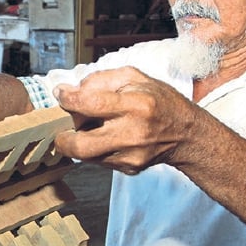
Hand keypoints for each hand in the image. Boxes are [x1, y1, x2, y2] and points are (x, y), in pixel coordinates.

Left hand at [52, 67, 195, 174]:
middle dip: (63, 138)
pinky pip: (98, 161)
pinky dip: (93, 149)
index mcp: (136, 105)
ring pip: (86, 156)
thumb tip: (70, 90)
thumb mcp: (135, 77)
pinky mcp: (129, 168)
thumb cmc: (159, 101)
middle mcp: (133, 133)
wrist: (185, 133)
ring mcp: (131, 155)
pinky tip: (102, 138)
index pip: (91, 103)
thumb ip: (100, 80)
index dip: (68, 99)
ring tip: (85, 129)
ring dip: (77, 143)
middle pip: (82, 145)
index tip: (60, 95)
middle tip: (62, 128)